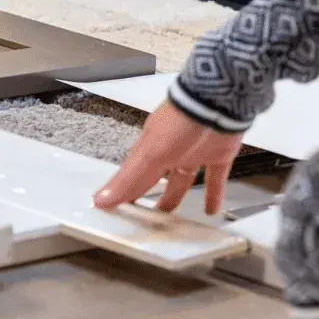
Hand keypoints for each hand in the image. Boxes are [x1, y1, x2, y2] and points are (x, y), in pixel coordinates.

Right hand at [94, 99, 244, 217]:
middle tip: (144, 217)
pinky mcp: (218, 154)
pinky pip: (214, 178)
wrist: (219, 100)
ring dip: (178, 196)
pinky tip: (211, 210)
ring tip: (173, 218)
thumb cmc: (181, 120)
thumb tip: (100, 199)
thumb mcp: (150, 154)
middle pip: (158, 179)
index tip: (114, 211)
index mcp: (150, 149)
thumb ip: (129, 179)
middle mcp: (171, 151)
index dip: (124, 194)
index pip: (133, 178)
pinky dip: (213, 194)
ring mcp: (195, 152)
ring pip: (184, 180)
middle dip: (150, 196)